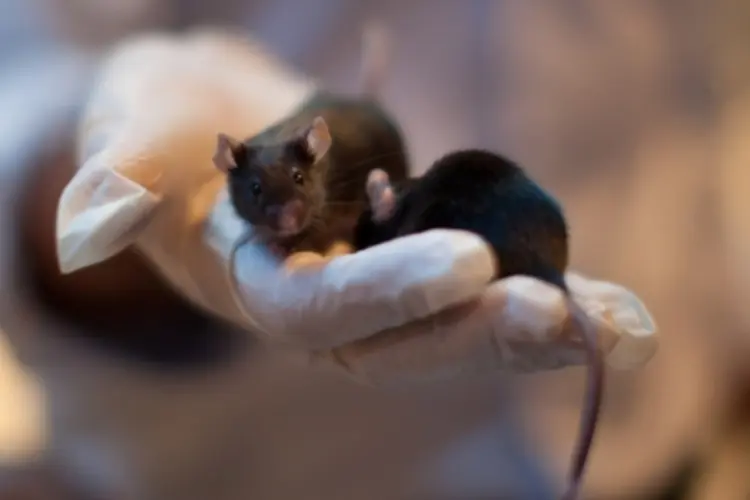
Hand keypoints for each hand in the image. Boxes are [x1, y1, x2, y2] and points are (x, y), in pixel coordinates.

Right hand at [56, 29, 656, 384]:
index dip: (390, 294)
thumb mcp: (127, 131)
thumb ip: (112, 177)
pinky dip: (548, 289)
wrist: (208, 120)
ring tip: (633, 330)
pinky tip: (610, 303)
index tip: (472, 265)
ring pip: (460, 325)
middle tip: (590, 324)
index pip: (322, 312)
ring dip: (545, 328)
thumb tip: (82, 231)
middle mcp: (324, 302)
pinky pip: (484, 280)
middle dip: (493, 334)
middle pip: (408, 341)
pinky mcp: (415, 250)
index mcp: (257, 288)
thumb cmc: (159, 121)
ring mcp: (377, 281)